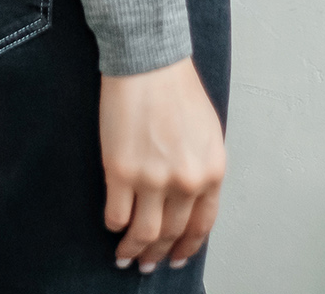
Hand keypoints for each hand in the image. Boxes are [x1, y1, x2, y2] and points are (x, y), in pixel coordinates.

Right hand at [99, 56, 225, 273]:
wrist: (148, 60)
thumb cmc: (177, 87)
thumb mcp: (207, 131)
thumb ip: (202, 167)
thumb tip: (188, 197)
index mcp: (211, 171)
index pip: (201, 226)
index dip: (187, 247)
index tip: (177, 257)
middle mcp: (185, 182)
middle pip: (170, 233)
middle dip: (158, 254)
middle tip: (147, 263)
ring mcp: (152, 179)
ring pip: (143, 233)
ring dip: (133, 250)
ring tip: (124, 255)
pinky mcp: (120, 171)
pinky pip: (116, 214)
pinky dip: (114, 225)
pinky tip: (112, 225)